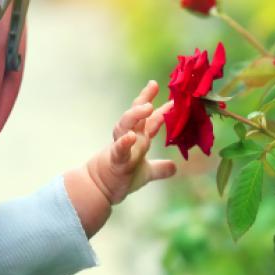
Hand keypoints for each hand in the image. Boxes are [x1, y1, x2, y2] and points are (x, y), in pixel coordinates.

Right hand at [87, 80, 176, 203]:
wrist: (100, 190)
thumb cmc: (121, 178)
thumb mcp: (146, 173)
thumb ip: (160, 169)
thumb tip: (174, 168)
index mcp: (138, 140)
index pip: (150, 121)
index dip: (162, 110)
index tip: (174, 99)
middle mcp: (129, 139)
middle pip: (135, 115)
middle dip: (144, 99)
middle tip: (153, 85)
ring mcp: (121, 148)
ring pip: (125, 126)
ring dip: (135, 115)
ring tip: (148, 106)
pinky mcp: (115, 161)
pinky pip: (119, 150)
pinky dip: (124, 143)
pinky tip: (131, 136)